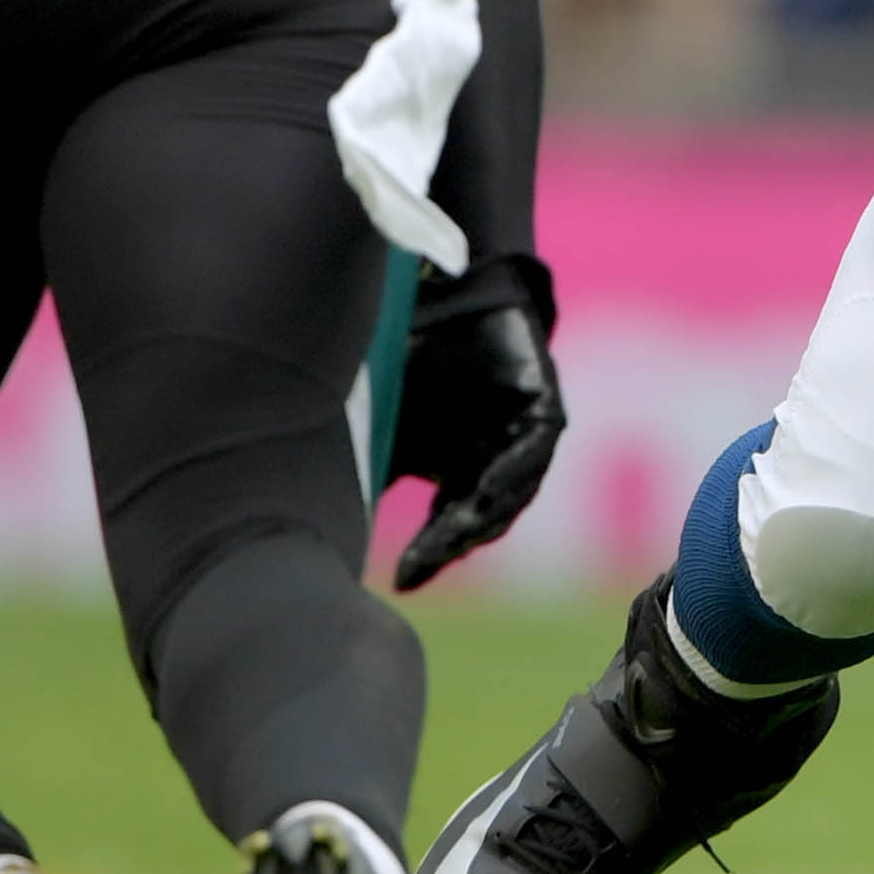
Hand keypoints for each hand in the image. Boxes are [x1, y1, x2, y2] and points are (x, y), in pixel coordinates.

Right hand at [388, 263, 564, 588]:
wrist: (452, 295)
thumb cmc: (417, 360)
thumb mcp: (389, 420)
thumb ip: (370, 466)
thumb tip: (328, 519)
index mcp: (461, 474)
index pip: (446, 525)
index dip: (426, 553)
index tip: (399, 577)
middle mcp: (496, 464)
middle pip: (479, 518)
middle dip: (449, 543)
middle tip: (422, 562)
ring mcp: (524, 441)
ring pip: (510, 495)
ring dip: (481, 517)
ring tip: (450, 540)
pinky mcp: (546, 413)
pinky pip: (533, 453)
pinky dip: (511, 474)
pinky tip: (484, 494)